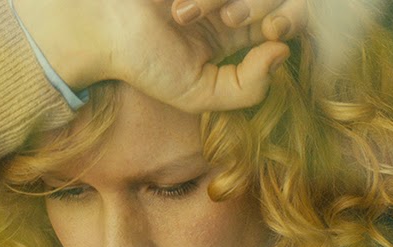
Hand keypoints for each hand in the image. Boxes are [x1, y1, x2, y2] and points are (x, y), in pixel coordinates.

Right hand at [14, 0, 300, 111]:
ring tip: (186, 13)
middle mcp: (226, 5)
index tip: (272, 32)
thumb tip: (283, 54)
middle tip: (229, 19)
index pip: (284, 25)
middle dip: (260, 7)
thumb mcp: (197, 92)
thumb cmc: (144, 62)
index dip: (291, 24)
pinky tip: (179, 3)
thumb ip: (245, 89)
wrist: (100, 26)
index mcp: (232, 39)